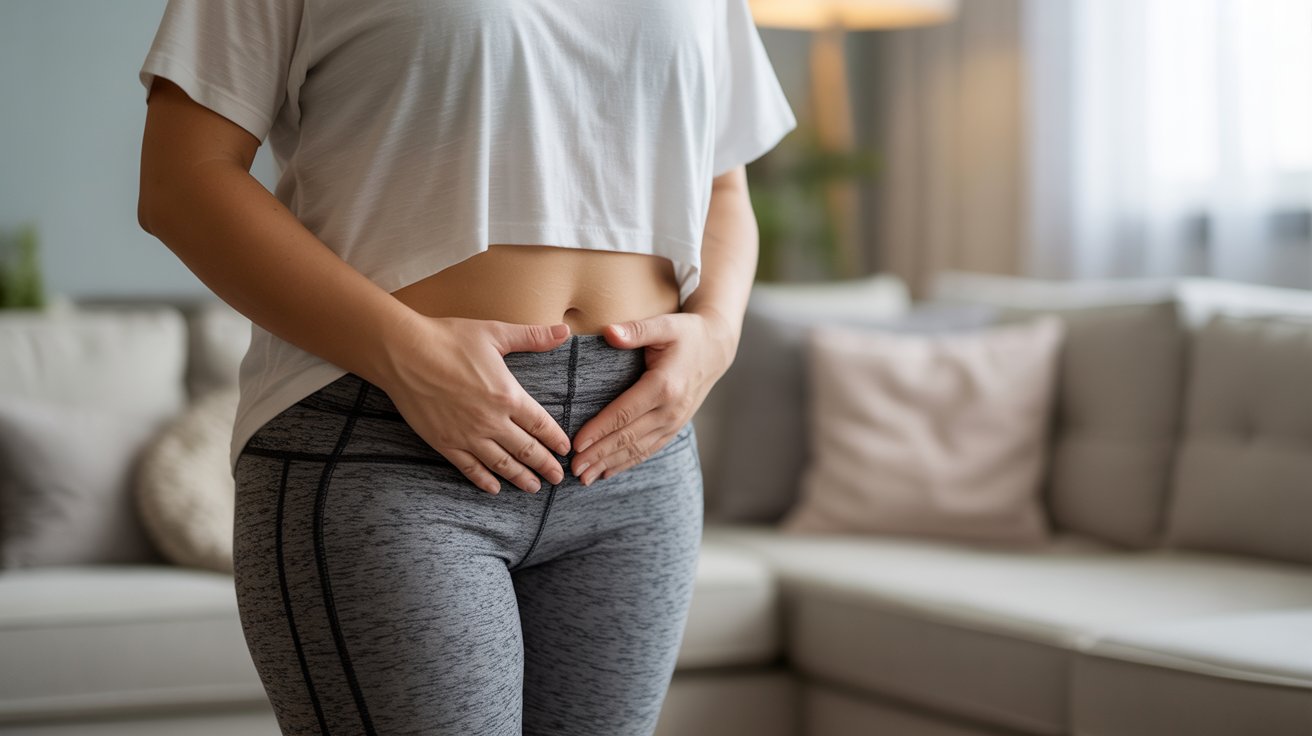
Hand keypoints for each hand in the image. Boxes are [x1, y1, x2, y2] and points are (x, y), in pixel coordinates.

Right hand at [378, 316, 573, 494]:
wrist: (403, 353)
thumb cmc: (449, 339)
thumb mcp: (494, 333)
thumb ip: (532, 337)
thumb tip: (563, 330)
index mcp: (508, 396)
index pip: (541, 425)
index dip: (555, 440)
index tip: (565, 450)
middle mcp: (492, 421)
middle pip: (527, 450)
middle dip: (545, 466)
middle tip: (558, 478)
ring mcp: (467, 435)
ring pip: (502, 465)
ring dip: (521, 478)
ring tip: (534, 488)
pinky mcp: (444, 443)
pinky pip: (469, 468)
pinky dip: (484, 481)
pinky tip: (494, 489)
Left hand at [570, 310, 734, 484]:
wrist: (716, 349)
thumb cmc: (686, 334)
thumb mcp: (664, 325)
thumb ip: (635, 330)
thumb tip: (609, 333)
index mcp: (664, 386)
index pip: (624, 413)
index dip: (599, 430)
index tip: (576, 444)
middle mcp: (671, 410)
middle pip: (628, 437)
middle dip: (599, 455)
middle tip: (574, 469)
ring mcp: (674, 422)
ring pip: (638, 449)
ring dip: (610, 464)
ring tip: (585, 478)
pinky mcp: (674, 427)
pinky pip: (649, 449)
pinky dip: (628, 463)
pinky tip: (608, 472)